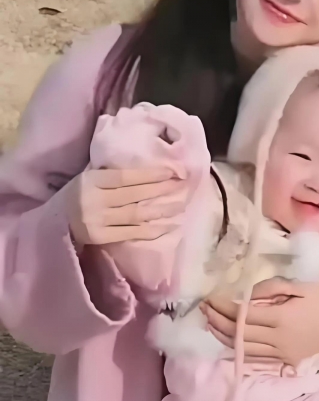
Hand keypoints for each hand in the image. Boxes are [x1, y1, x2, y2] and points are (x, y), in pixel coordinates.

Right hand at [65, 167, 188, 246]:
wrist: (53, 224)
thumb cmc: (76, 195)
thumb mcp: (88, 177)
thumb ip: (110, 172)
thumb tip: (145, 163)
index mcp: (93, 181)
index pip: (126, 176)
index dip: (151, 174)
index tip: (172, 171)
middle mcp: (96, 200)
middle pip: (135, 195)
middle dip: (161, 190)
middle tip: (182, 186)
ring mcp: (99, 220)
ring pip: (136, 215)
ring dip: (161, 211)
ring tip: (180, 206)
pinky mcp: (102, 237)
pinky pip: (132, 233)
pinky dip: (151, 230)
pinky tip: (168, 226)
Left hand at [202, 277, 318, 366]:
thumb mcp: (299, 286)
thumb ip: (269, 289)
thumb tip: (245, 296)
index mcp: (282, 319)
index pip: (242, 316)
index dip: (223, 307)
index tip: (210, 297)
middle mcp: (279, 341)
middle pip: (239, 334)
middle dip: (217, 321)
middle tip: (203, 308)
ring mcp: (284, 354)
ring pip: (245, 350)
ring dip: (224, 337)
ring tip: (210, 323)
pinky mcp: (289, 361)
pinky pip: (258, 357)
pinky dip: (240, 348)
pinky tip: (231, 339)